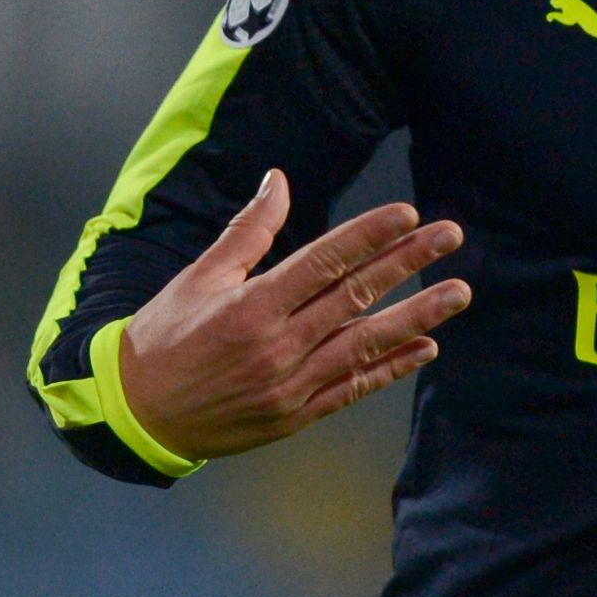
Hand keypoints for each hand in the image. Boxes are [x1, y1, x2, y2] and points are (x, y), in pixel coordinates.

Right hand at [115, 170, 469, 462]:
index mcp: (250, 306)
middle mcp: (277, 345)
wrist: (138, 415)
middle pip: (355, 297)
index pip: (323, 262)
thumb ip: (247, 232)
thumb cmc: (164, 338)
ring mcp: (290, 384)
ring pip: (365, 344)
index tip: (408, 214)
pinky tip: (426, 347)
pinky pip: (352, 388)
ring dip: (417, 317)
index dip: (369, 235)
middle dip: (408, 263)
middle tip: (450, 236)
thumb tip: (278, 181)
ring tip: (458, 293)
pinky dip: (390, 368)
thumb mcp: (198, 277)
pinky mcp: (296, 415)